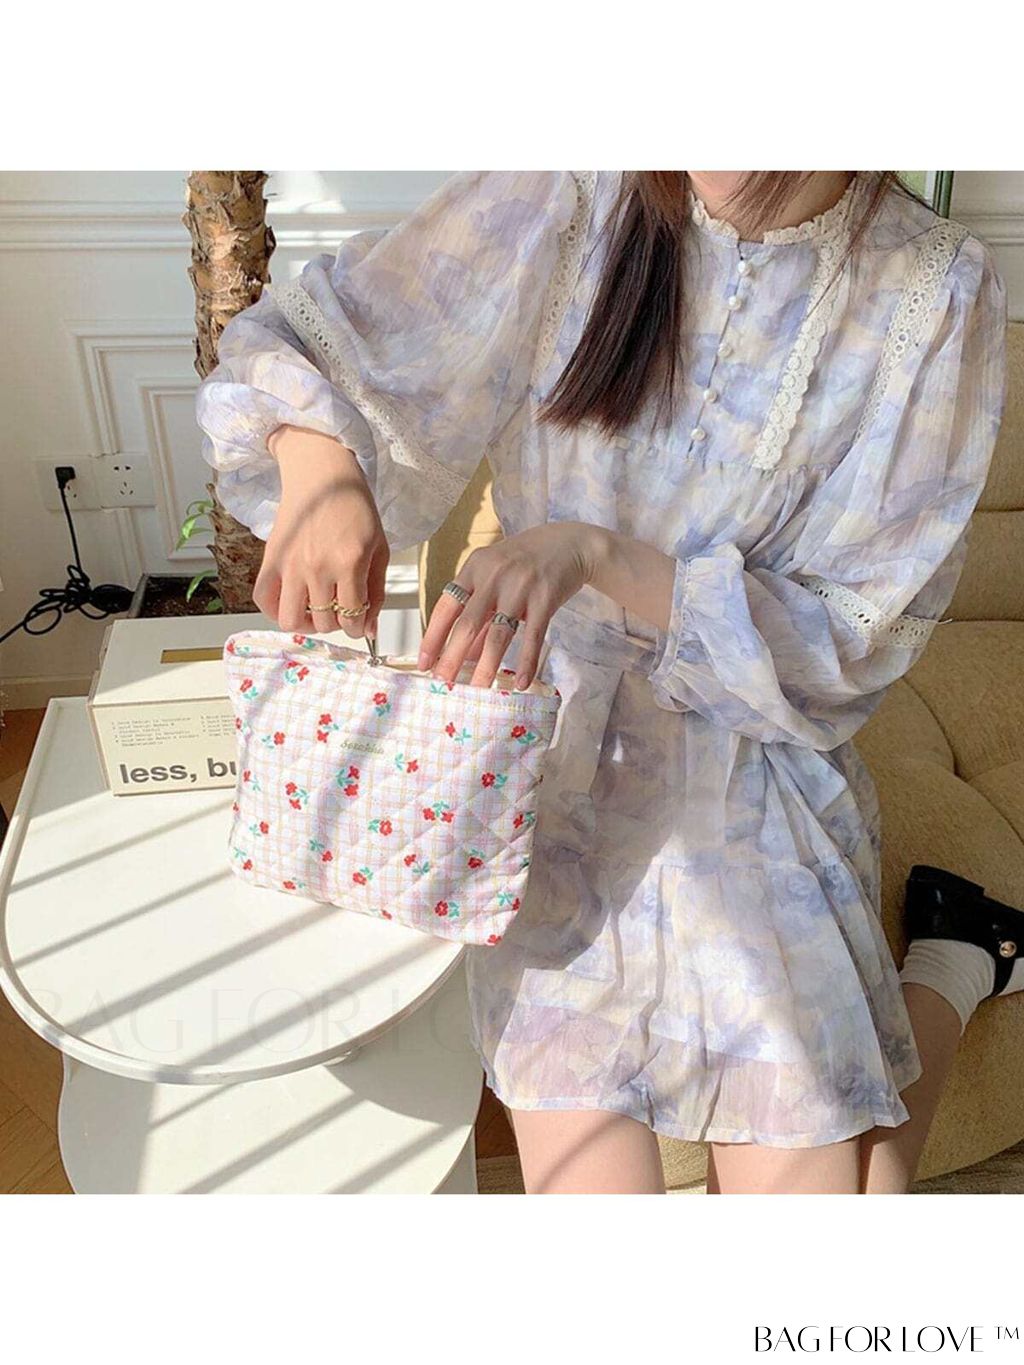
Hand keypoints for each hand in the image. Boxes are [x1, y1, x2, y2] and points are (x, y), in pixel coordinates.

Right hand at [254, 425, 389, 637]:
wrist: (323, 475)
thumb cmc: (355, 508)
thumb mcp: (379, 549)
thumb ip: (376, 592)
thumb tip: (369, 631)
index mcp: (349, 563)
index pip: (352, 619)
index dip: (358, 628)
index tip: (358, 622)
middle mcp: (317, 567)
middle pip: (324, 623)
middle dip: (336, 623)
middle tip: (339, 608)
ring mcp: (291, 564)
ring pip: (291, 620)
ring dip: (306, 622)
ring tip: (315, 609)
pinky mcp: (271, 557)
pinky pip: (264, 600)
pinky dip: (275, 610)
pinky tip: (292, 601)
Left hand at [418, 522, 606, 688]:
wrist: (570, 543)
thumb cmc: (526, 562)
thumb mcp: (496, 578)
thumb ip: (480, 612)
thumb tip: (464, 654)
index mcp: (475, 567)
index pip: (446, 606)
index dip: (433, 637)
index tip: (424, 663)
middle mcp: (494, 575)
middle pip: (468, 623)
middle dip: (452, 657)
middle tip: (443, 682)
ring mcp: (520, 586)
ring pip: (498, 634)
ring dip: (486, 666)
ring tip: (478, 689)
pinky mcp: (546, 598)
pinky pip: (533, 636)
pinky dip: (526, 662)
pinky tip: (521, 683)